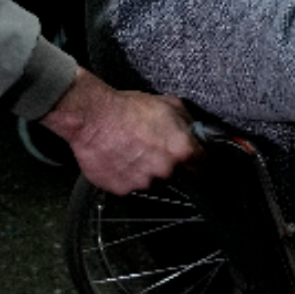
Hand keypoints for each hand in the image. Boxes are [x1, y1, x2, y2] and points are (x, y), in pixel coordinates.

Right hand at [39, 68, 200, 194]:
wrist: (92, 116)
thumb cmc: (128, 109)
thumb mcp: (169, 104)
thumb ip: (188, 122)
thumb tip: (197, 132)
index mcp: (182, 151)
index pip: (201, 166)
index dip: (195, 161)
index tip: (191, 161)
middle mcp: (166, 170)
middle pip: (175, 176)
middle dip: (167, 165)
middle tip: (152, 149)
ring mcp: (143, 182)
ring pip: (151, 182)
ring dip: (146, 171)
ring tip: (132, 152)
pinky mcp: (122, 189)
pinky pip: (129, 186)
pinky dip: (126, 176)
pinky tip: (120, 160)